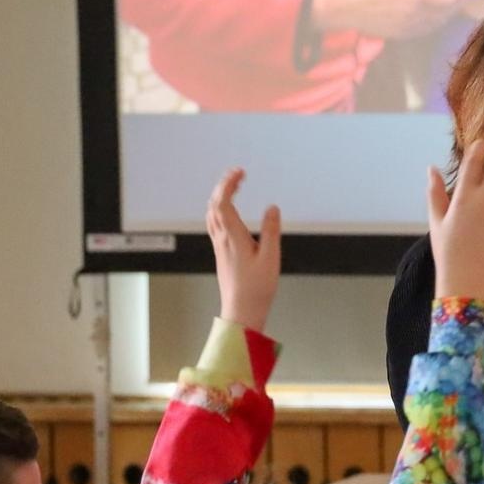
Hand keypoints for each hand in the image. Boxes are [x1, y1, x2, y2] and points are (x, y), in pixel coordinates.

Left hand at [207, 168, 279, 333]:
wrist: (241, 311)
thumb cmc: (255, 289)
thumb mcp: (271, 258)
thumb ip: (271, 231)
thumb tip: (272, 209)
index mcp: (232, 237)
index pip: (223, 202)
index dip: (228, 184)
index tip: (240, 172)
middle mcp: (222, 239)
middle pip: (214, 205)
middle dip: (224, 186)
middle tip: (238, 174)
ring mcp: (220, 246)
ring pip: (212, 214)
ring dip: (220, 196)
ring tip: (233, 187)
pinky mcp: (221, 253)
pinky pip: (214, 223)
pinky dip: (220, 209)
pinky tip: (229, 212)